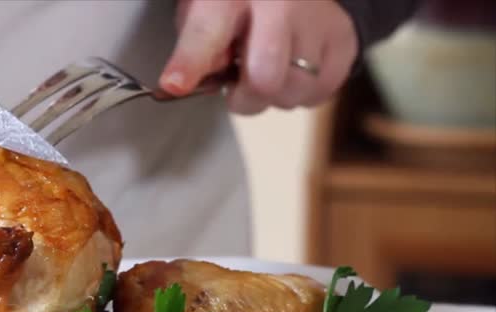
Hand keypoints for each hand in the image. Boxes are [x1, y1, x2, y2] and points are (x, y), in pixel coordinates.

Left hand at [159, 0, 357, 114]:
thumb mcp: (205, 11)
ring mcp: (317, 18)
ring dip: (276, 96)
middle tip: (241, 85)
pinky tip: (295, 67)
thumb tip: (192, 84)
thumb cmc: (239, 4)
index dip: (189, 63)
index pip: (206, 33)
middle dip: (247, 98)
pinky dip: (303, 92)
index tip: (173, 84)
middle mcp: (278, 3)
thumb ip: (197, 48)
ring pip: (295, 91)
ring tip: (272, 69)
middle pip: (265, 77)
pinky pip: (321, 92)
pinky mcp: (343, 37)